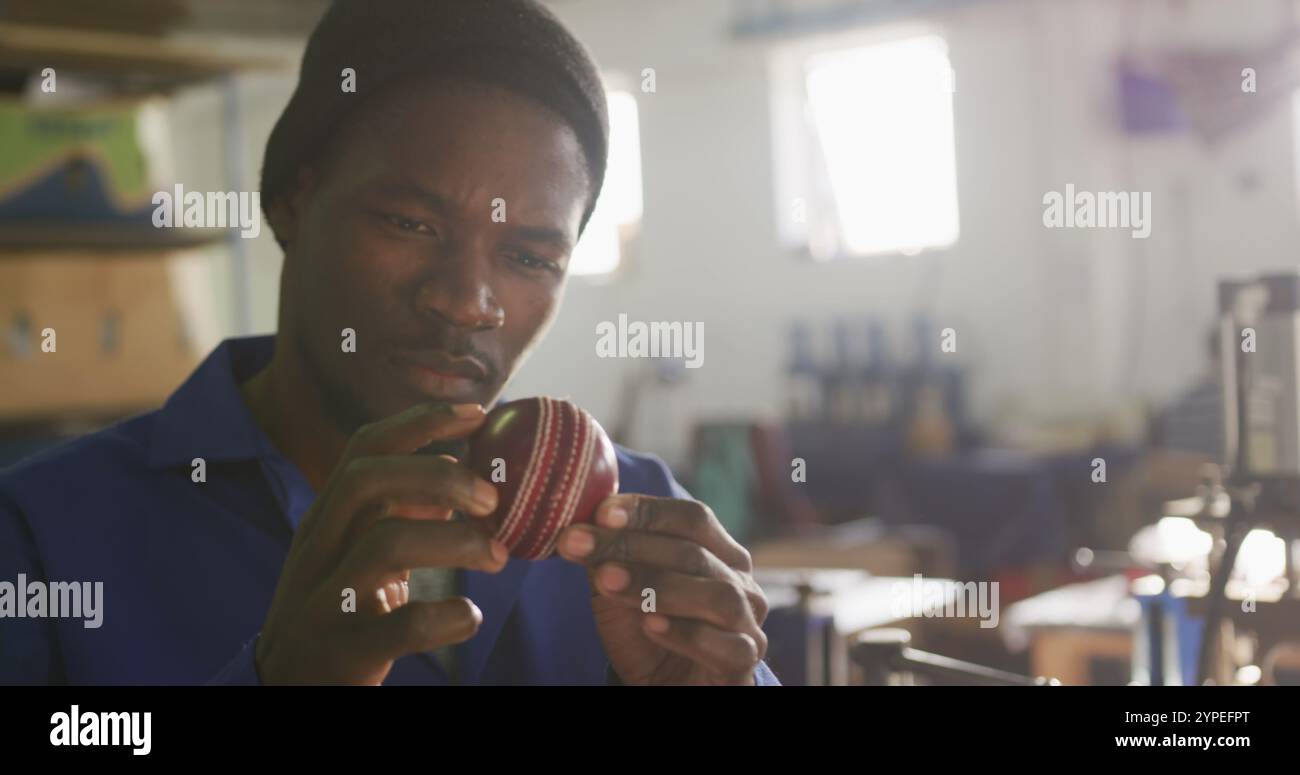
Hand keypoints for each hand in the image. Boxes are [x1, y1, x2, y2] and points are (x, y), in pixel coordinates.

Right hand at [255, 402, 508, 684]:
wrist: (287, 687)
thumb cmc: (338, 610)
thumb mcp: (357, 552)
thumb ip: (399, 512)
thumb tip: (461, 471)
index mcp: (326, 519)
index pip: (364, 448)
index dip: (421, 422)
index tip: (477, 414)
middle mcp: (317, 550)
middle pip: (366, 481)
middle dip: (438, 476)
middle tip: (492, 499)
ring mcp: (325, 600)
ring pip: (384, 545)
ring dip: (454, 541)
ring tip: (498, 556)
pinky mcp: (343, 652)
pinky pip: (400, 626)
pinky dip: (445, 618)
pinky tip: (469, 616)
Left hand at [555, 494, 768, 684]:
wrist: (664, 688)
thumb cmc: (646, 630)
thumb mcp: (619, 589)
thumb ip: (608, 556)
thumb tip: (580, 523)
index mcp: (718, 553)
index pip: (692, 519)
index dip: (648, 512)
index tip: (601, 513)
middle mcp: (740, 582)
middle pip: (694, 553)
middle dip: (631, 546)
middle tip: (580, 543)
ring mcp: (747, 624)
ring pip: (717, 595)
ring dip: (657, 585)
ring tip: (608, 581)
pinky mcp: (743, 665)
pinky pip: (726, 646)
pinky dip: (686, 633)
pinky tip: (650, 624)